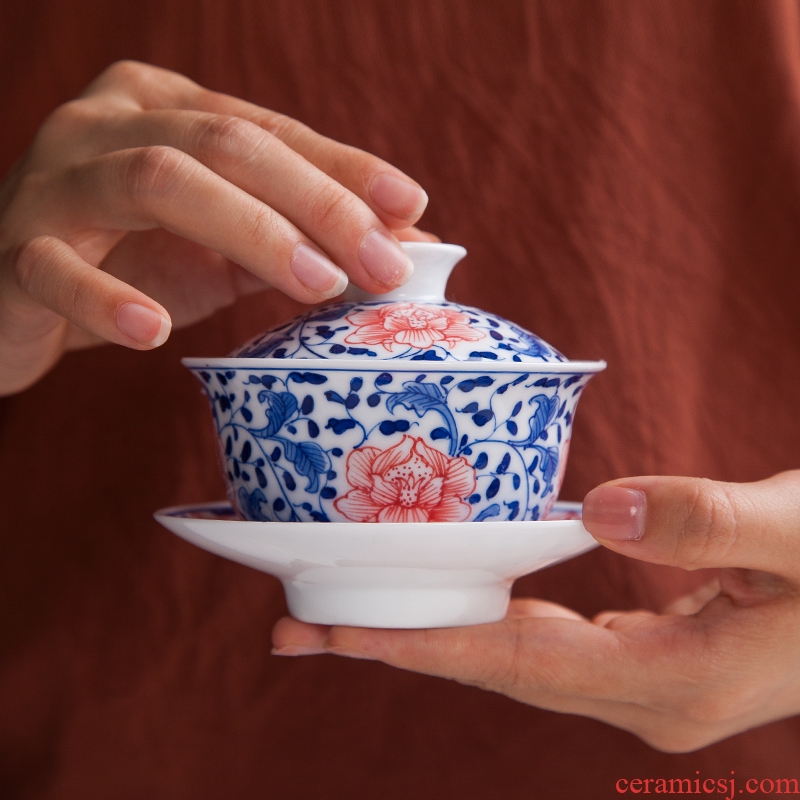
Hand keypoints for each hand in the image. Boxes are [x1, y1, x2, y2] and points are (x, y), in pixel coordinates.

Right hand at [0, 60, 431, 394]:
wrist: (16, 294)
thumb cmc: (133, 260)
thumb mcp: (226, 245)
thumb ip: (303, 238)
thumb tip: (412, 247)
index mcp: (164, 109)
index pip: (268, 128)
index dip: (342, 167)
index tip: (410, 207)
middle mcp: (107, 123)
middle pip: (225, 143)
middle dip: (316, 204)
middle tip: (381, 265)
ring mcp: (53, 180)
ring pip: (154, 181)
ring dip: (248, 233)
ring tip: (316, 285)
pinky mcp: (12, 249)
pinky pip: (56, 268)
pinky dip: (108, 298)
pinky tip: (154, 329)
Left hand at [272, 470, 799, 751]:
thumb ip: (710, 520)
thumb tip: (601, 512)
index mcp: (674, 680)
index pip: (516, 664)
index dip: (421, 648)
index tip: (330, 635)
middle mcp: (647, 698)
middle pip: (497, 670)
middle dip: (399, 648)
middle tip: (298, 628)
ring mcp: (647, 683)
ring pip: (516, 658)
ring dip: (437, 633)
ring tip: (352, 613)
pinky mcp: (649, 656)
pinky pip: (546, 640)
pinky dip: (492, 619)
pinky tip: (455, 594)